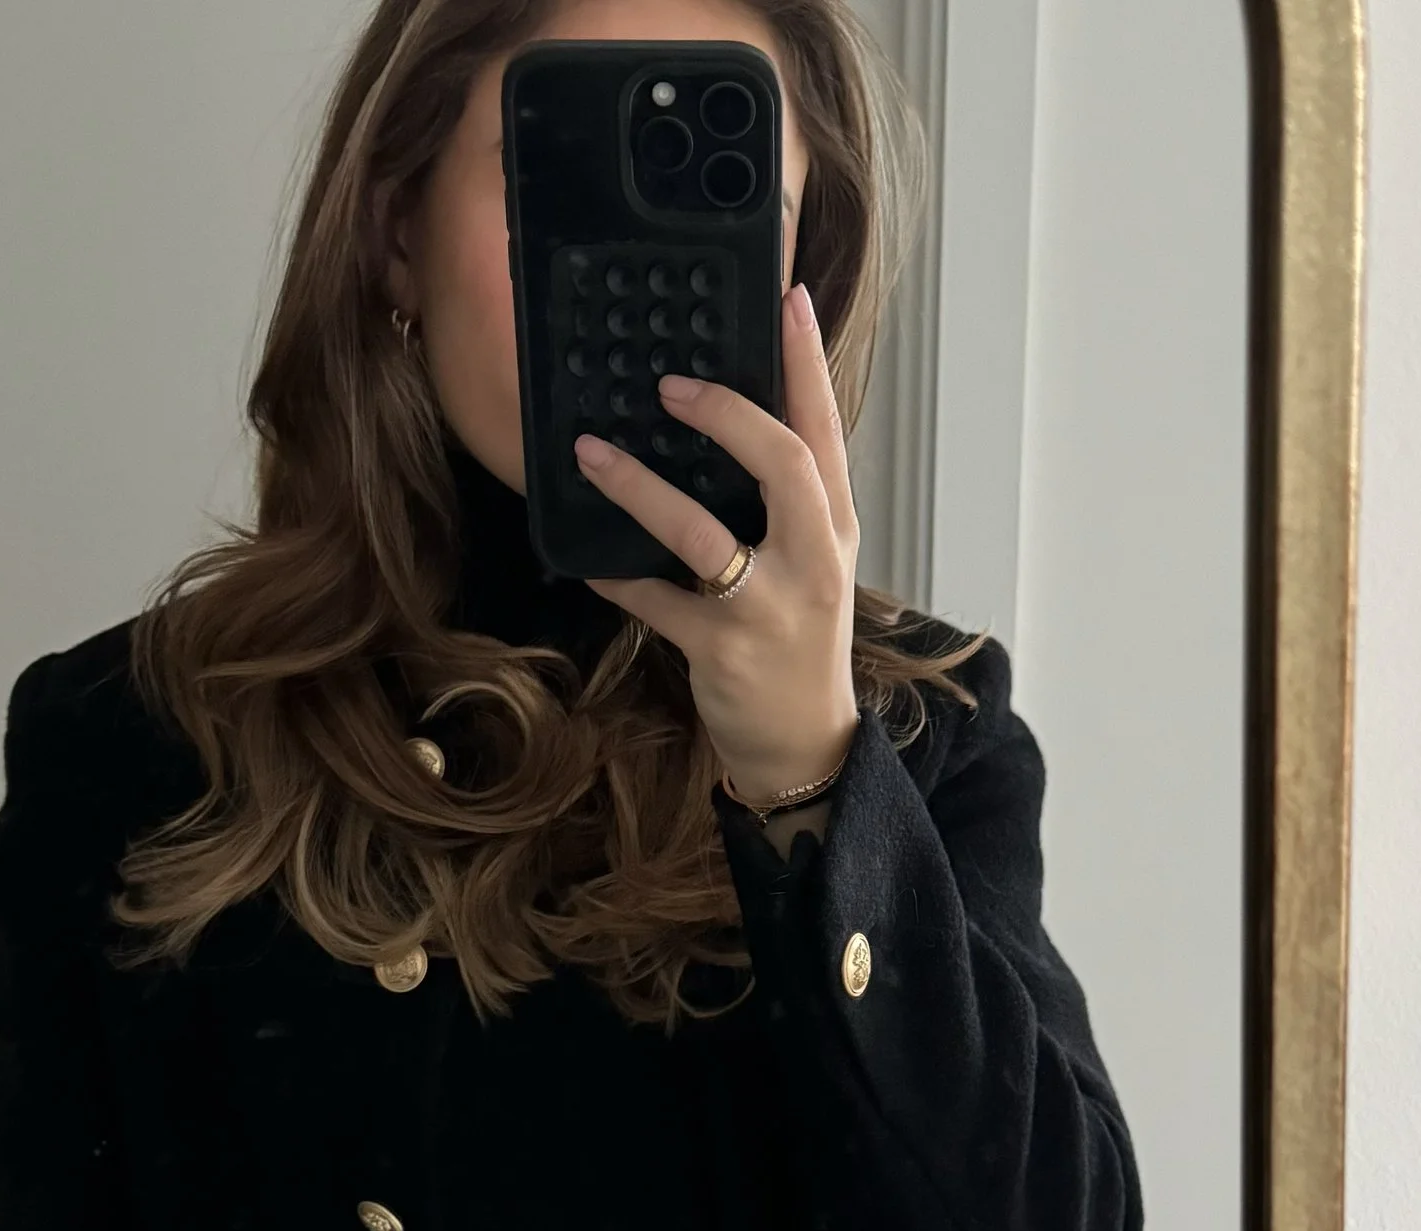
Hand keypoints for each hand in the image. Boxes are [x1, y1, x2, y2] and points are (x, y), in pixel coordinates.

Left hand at [576, 281, 860, 805]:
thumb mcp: (813, 564)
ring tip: (592, 452)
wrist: (807, 743)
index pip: (827, 430)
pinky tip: (586, 557)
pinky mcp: (720, 649)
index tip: (788, 298)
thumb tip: (727, 424)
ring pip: (703, 532)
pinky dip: (616, 574)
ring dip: (640, 487)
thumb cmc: (799, 640)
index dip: (806, 363)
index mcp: (834, 528)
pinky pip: (654, 599)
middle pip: (785, 465)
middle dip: (728, 414)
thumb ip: (784, 502)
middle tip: (670, 382)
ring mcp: (767, 607)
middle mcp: (812, 560)